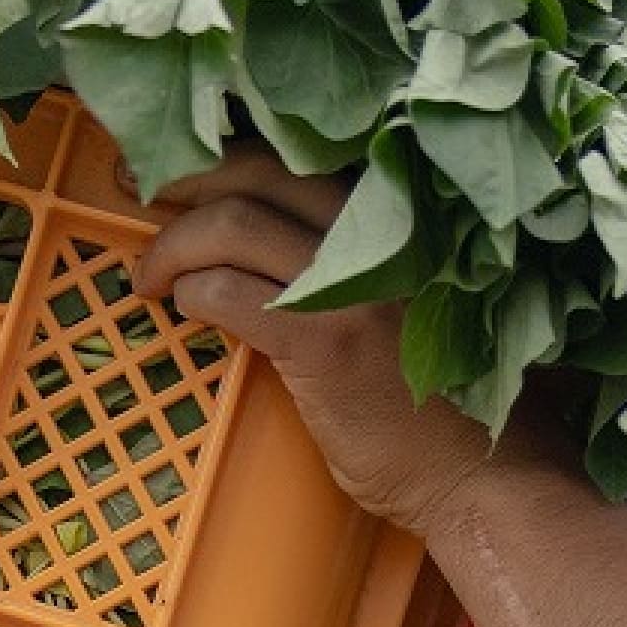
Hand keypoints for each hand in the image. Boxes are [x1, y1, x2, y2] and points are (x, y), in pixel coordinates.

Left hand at [129, 149, 580, 536]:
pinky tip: (185, 310)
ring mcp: (351, 284)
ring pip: (232, 224)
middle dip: (186, 176)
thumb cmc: (447, 401)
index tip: (185, 164)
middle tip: (141, 194)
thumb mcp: (413, 302)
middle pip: (257, 169)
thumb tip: (276, 240)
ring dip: (173, 245)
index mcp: (399, 217)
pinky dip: (193, 294)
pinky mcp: (326, 339)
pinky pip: (230, 293)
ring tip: (150, 276)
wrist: (485, 475)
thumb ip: (361, 261)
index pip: (300, 153)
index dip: (232, 151)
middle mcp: (378, 233)